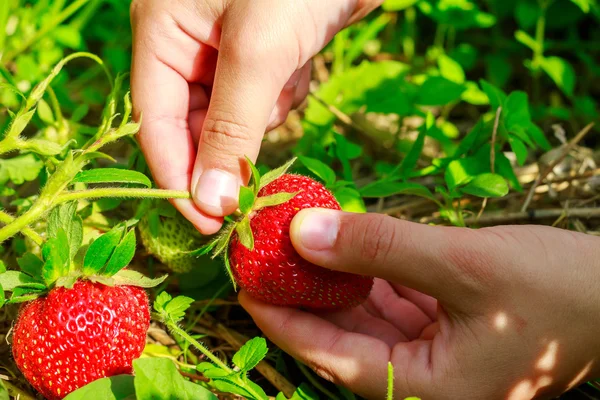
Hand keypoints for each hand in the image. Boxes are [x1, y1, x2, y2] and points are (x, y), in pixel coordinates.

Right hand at [130, 0, 381, 233]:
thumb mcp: (257, 51)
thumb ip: (230, 130)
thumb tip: (209, 203)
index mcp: (161, 31)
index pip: (156, 122)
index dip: (179, 177)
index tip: (209, 225)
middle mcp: (186, 41)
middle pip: (197, 123)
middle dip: (232, 143)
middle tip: (262, 167)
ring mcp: (228, 46)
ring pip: (236, 115)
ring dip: (266, 111)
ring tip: (289, 72)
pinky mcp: (265, 49)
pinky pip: (267, 96)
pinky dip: (286, 92)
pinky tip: (302, 61)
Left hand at [240, 209, 599, 398]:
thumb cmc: (555, 289)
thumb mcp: (464, 263)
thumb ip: (380, 248)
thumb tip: (304, 233)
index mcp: (426, 389)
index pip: (331, 357)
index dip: (282, 319)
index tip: (245, 283)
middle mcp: (423, 379)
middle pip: (342, 337)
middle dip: (303, 294)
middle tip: (263, 256)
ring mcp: (433, 354)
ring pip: (364, 317)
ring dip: (332, 279)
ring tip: (295, 242)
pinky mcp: (443, 327)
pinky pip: (390, 302)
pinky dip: (366, 273)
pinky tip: (344, 243)